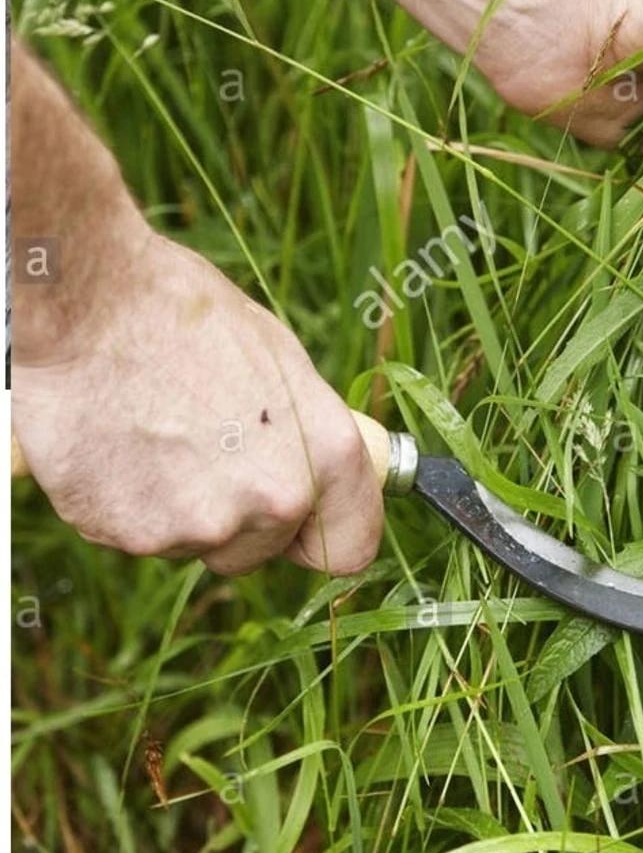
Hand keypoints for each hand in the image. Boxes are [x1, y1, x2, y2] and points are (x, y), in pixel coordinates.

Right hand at [13, 229, 382, 577]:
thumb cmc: (179, 311)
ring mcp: (201, 524)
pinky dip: (118, 502)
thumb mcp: (275, 356)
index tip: (298, 523)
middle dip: (232, 517)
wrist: (83, 301)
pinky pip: (131, 535)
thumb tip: (301, 466)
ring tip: (143, 430)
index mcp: (326, 452)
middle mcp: (274, 499)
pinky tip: (108, 443)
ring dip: (171, 506)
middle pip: (259, 551)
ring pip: (190, 542)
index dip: (320, 533)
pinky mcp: (130, 534)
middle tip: (193, 450)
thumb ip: (298, 431)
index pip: (349, 546)